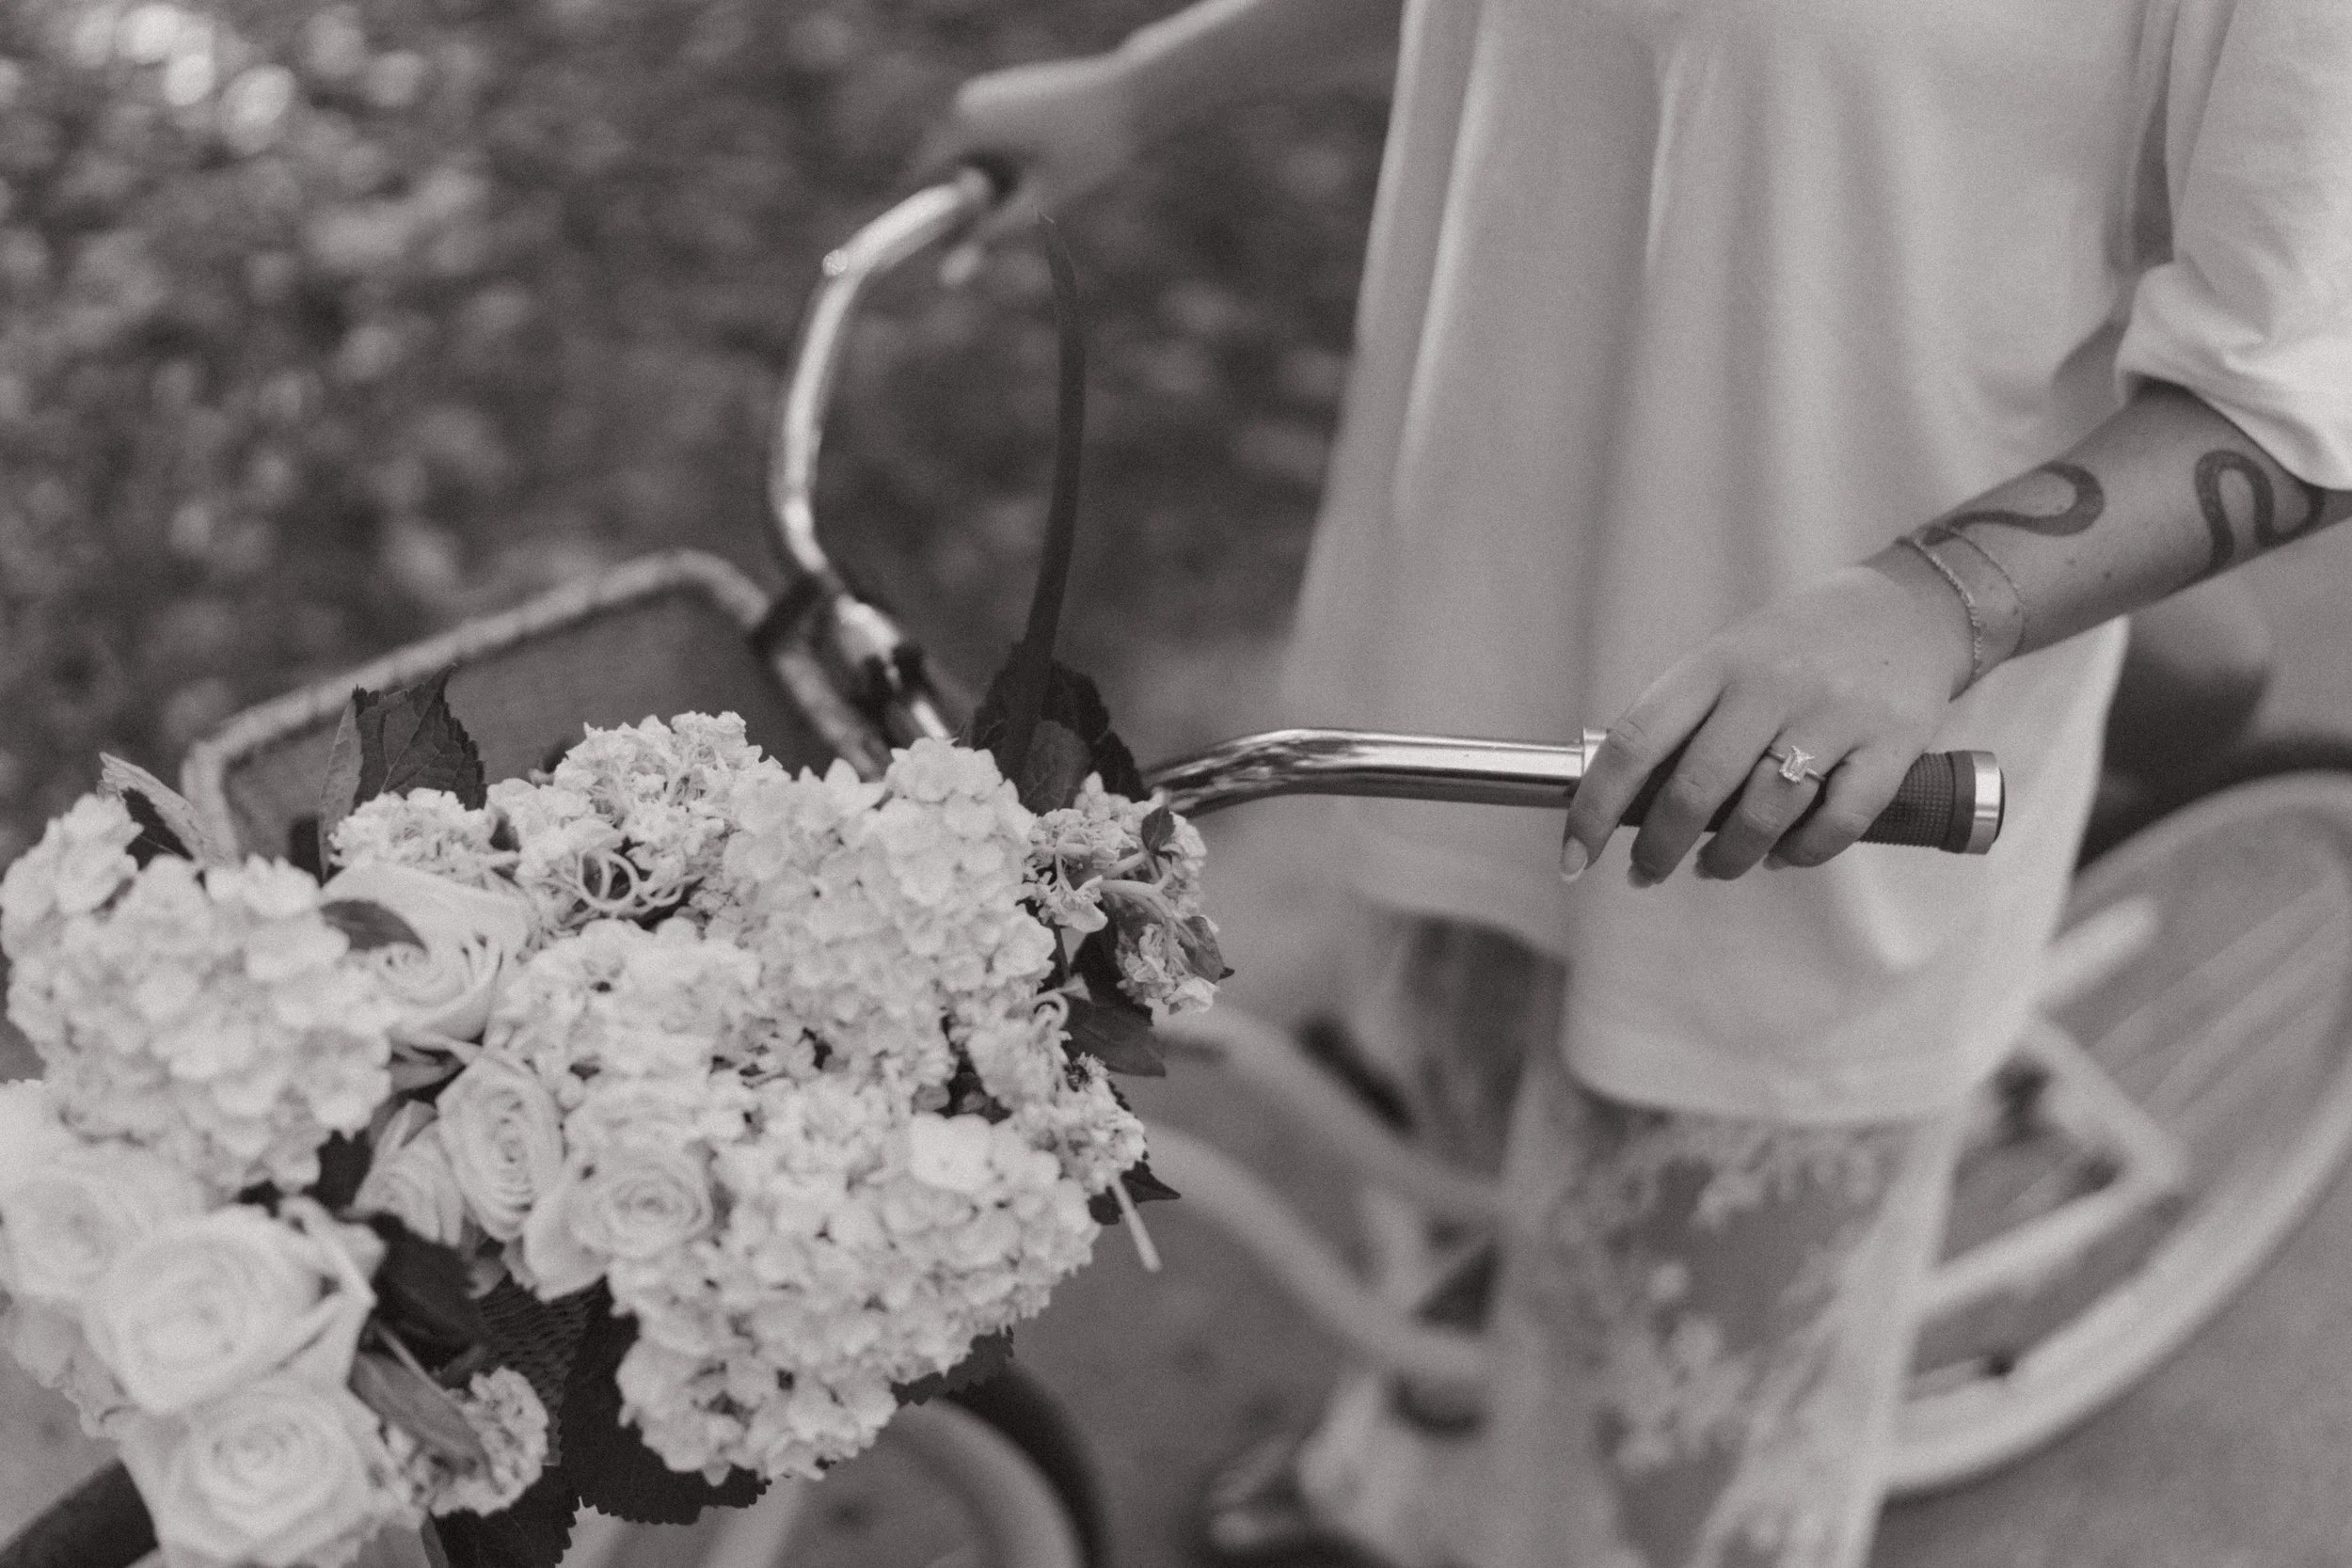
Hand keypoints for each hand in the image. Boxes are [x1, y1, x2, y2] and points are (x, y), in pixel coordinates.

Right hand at [911, 56, 1141, 263]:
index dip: (932, 215)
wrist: (1136, 97)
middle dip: (972, 199)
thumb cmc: (1090, 150)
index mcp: (963, 124)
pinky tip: (1044, 157)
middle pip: (939, 170)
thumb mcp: (1037, 204)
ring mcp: (982, 92)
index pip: (914, 178)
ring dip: (992, 182)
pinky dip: (1003, 163)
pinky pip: (984, 142)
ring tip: (1041, 176)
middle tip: (1022, 201)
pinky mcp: (1001, 92)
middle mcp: (963, 101)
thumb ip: (987, 239)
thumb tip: (947, 278)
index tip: (958, 242)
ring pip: (965, 158)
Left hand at [1559, 561, 1972, 885]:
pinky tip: (1784, 855)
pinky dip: (1802, 853)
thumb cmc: (1798, 646)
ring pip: (1763, 815)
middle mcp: (1771, 686)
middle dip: (1659, 849)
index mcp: (1716, 664)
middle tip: (1647, 871)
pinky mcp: (1891, 744)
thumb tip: (1624, 802)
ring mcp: (1834, 714)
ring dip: (1730, 858)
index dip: (1595, 807)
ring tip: (1717, 865)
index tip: (1574, 857)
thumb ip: (1686, 721)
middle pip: (1695, 790)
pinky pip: (1837, 823)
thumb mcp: (1730, 659)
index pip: (1635, 742)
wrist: (1909, 608)